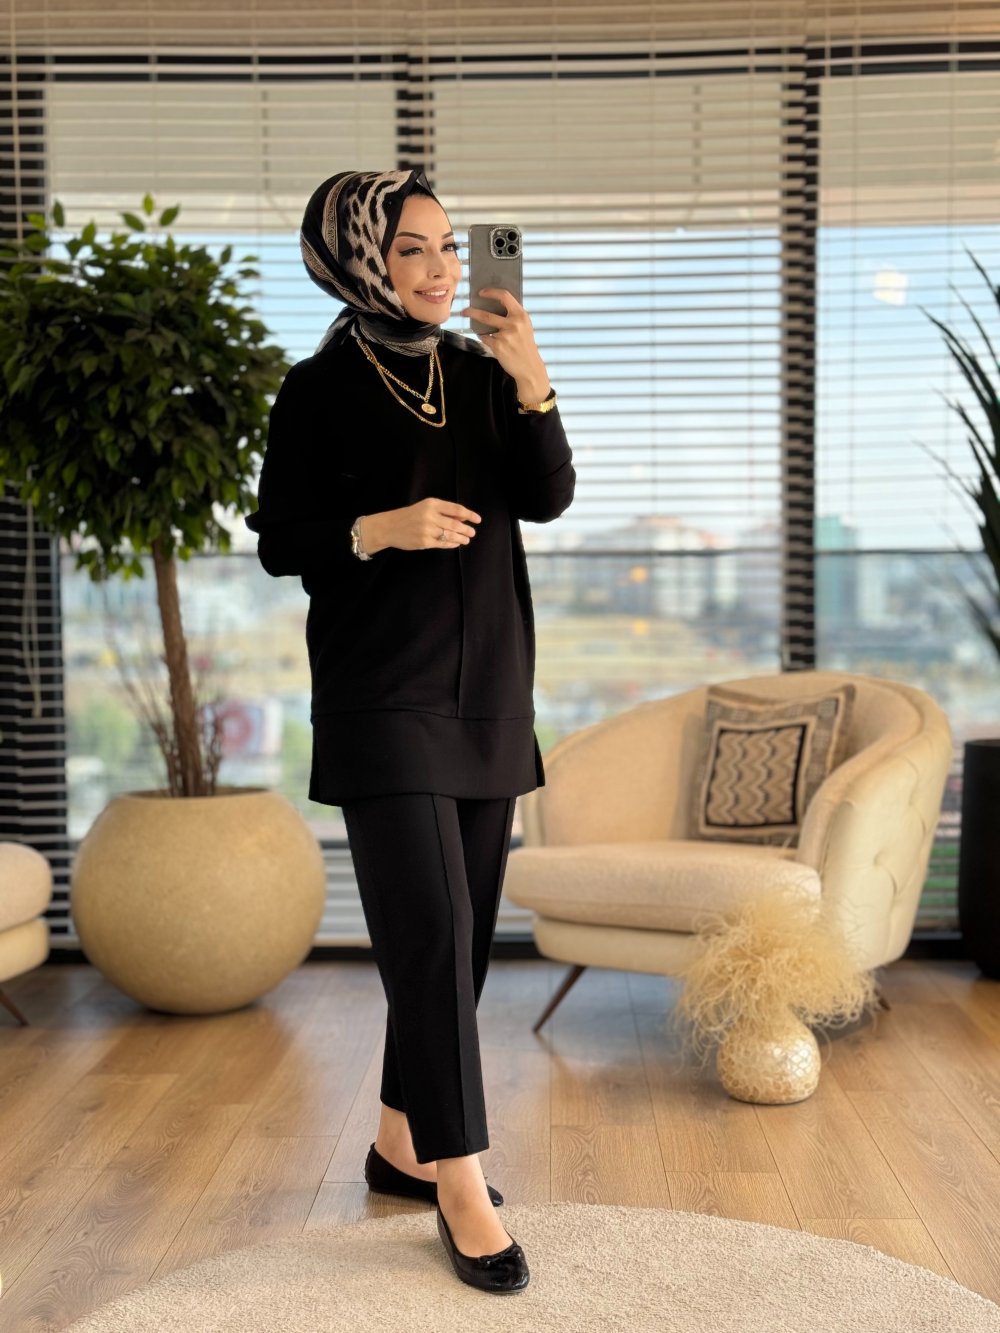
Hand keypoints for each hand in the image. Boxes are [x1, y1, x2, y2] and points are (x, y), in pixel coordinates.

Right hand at [364, 498, 480, 552]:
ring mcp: (427, 530)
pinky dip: (452, 544)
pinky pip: (443, 544)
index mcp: (431, 504)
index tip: (477, 519)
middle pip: (455, 524)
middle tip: (472, 533)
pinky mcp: (424, 542)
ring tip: (466, 540)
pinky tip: (456, 544)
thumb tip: (463, 518)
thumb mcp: (425, 508)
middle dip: (467, 529)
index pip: (456, 509)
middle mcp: (430, 516)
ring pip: (451, 535)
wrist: (389, 527)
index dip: (469, 515)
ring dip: (461, 538)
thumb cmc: (409, 516)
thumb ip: (443, 512)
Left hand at [460, 288, 550, 401]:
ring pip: (485, 328)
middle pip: (487, 315)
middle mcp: (514, 324)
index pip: (505, 296)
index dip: (491, 292)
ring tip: (474, 323)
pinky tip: (492, 342)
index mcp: (521, 315)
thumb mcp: (525, 326)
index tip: (481, 293)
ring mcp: (506, 336)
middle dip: (472, 312)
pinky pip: (486, 339)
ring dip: (478, 325)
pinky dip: (486, 338)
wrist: (530, 367)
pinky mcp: (499, 347)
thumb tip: (494, 305)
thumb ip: (513, 316)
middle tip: (465, 310)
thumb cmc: (525, 346)